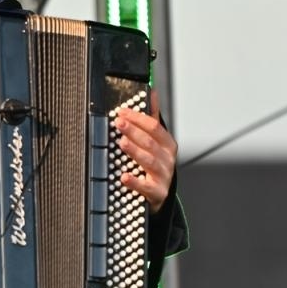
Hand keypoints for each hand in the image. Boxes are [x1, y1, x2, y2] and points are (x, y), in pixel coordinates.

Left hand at [114, 91, 176, 211]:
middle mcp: (167, 159)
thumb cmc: (157, 165)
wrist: (162, 195)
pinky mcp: (157, 193)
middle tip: (119, 123)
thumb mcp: (158, 141)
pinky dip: (135, 182)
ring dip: (135, 151)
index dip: (138, 118)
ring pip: (150, 161)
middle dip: (134, 131)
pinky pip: (146, 187)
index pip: (155, 127)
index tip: (122, 112)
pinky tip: (124, 177)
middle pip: (151, 142)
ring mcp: (163, 176)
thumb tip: (152, 92)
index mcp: (167, 144)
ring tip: (122, 143)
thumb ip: (152, 118)